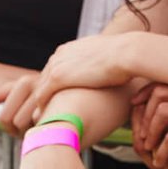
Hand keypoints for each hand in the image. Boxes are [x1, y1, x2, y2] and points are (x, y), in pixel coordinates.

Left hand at [2, 33, 140, 131]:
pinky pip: (41, 97)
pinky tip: (47, 119)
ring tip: (46, 119)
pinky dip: (42, 109)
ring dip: (43, 104)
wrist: (127, 52)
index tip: (61, 99)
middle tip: (49, 112)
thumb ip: (98, 61)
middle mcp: (59, 55)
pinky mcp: (58, 78)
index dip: (58, 85)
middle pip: (44, 78)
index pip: (56, 68)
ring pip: (40, 89)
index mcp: (70, 48)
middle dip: (47, 95)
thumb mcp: (107, 54)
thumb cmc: (126, 55)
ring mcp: (56, 66)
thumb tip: (108, 68)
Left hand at [132, 84, 167, 168]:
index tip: (136, 105)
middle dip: (143, 115)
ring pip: (162, 112)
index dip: (146, 92)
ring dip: (150, 133)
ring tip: (152, 149)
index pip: (167, 80)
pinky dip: (162, 152)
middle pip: (160, 93)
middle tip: (142, 135)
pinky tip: (164, 161)